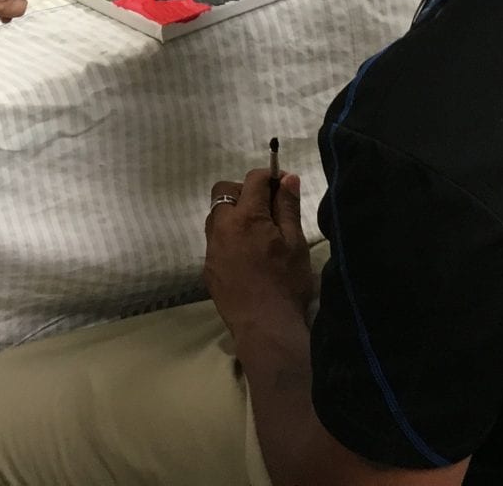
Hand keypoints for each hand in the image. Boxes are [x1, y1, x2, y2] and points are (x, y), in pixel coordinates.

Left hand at [204, 168, 312, 340]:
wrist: (264, 326)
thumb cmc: (286, 283)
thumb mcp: (295, 242)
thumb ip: (288, 207)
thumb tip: (287, 178)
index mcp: (245, 216)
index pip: (253, 179)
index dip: (270, 176)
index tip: (284, 186)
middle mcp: (221, 226)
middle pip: (225, 190)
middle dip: (246, 191)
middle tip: (268, 209)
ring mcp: (211, 248)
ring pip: (217, 215)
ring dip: (235, 214)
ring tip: (258, 232)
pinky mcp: (208, 267)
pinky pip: (215, 240)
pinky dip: (230, 237)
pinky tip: (248, 255)